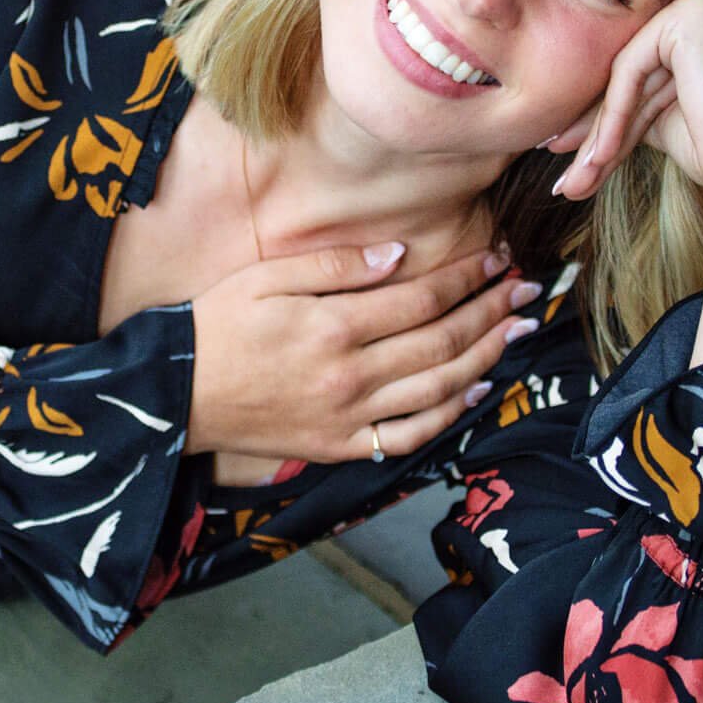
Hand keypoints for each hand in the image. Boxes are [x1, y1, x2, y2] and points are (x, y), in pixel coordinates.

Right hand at [188, 243, 540, 470]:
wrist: (176, 395)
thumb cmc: (217, 326)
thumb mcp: (267, 278)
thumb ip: (335, 267)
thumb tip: (400, 256)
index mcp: (334, 327)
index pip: (423, 298)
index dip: (468, 277)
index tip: (497, 257)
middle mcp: (351, 375)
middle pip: (442, 342)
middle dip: (491, 311)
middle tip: (526, 289)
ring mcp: (349, 417)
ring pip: (438, 389)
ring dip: (485, 358)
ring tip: (516, 331)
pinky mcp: (341, 445)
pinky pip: (408, 435)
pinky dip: (448, 416)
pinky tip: (474, 391)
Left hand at [545, 0, 702, 202]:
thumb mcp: (662, 119)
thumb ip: (627, 101)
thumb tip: (567, 126)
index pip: (641, 67)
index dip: (605, 113)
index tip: (571, 152)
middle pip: (631, 70)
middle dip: (594, 127)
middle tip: (567, 175)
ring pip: (626, 71)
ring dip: (598, 132)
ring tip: (576, 181)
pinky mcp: (691, 17)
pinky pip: (631, 68)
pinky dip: (614, 114)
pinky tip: (602, 155)